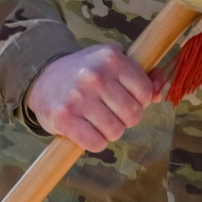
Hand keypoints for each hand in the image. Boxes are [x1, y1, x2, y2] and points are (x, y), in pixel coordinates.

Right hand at [26, 45, 156, 151]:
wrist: (43, 77)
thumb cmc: (86, 71)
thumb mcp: (113, 62)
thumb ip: (142, 75)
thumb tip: (158, 94)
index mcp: (111, 58)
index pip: (144, 91)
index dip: (140, 101)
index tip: (128, 100)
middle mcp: (95, 75)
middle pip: (132, 114)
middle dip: (126, 119)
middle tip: (112, 113)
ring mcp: (78, 97)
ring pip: (115, 131)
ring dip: (110, 132)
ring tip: (99, 121)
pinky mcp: (64, 118)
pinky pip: (95, 143)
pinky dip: (96, 143)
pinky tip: (88, 131)